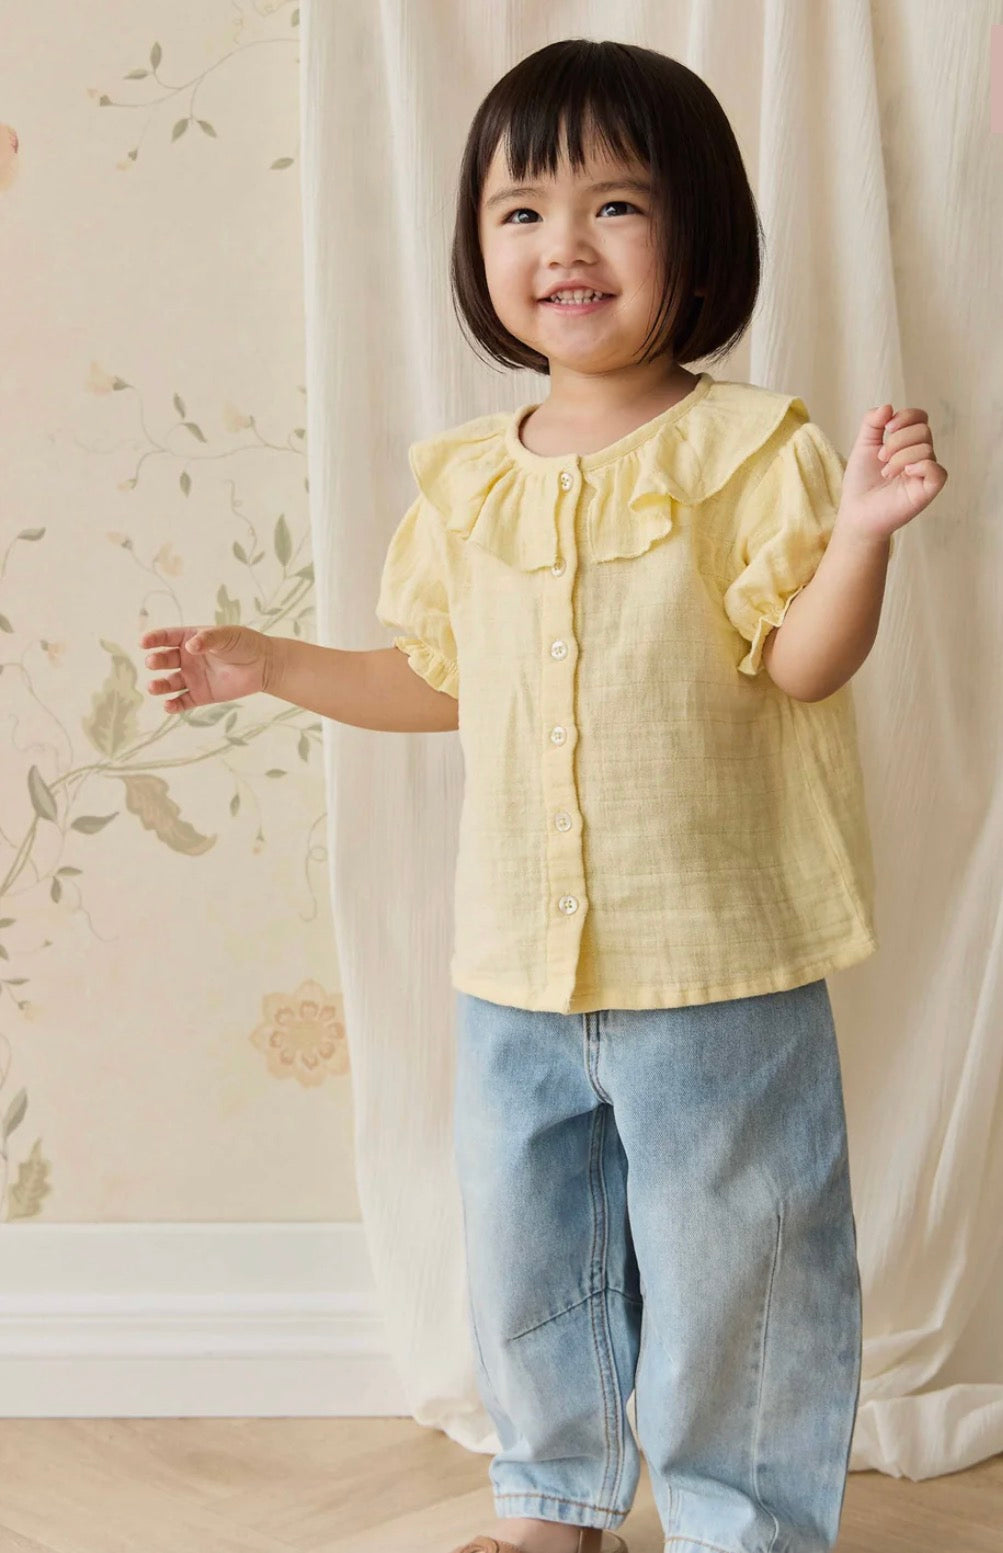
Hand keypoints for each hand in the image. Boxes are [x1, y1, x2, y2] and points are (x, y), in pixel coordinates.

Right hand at [140, 625, 273, 711]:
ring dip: (159, 686)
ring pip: (169, 683)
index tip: (143, 643)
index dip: (153, 639)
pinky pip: (182, 702)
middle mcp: (186, 658)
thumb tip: (190, 646)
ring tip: (153, 687)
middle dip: (155, 661)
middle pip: (164, 660)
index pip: (166, 638)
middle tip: (152, 663)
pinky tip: (168, 706)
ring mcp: (192, 677)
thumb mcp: (226, 636)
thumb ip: (208, 639)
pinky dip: (173, 706)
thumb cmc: (244, 644)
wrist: (263, 665)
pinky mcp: (200, 695)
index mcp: (189, 639)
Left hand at [838, 403, 947, 543]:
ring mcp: (926, 474)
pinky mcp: (928, 491)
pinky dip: (920, 466)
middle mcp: (920, 456)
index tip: (886, 428)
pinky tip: (905, 473)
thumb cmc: (861, 482)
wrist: (857, 512)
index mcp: (908, 443)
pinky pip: (937, 470)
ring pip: (926, 448)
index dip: (905, 416)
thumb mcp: (863, 445)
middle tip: (881, 457)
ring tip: (885, 472)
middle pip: (923, 430)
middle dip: (897, 439)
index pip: (920, 417)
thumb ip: (872, 422)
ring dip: (900, 457)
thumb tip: (888, 406)